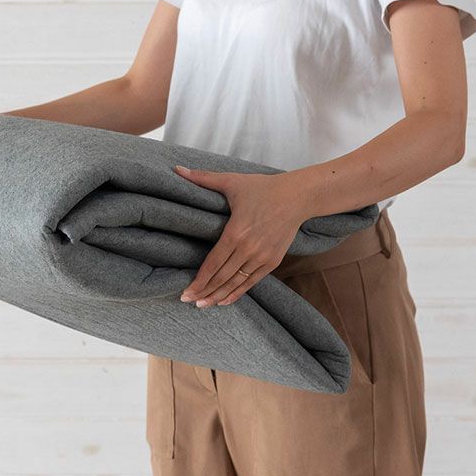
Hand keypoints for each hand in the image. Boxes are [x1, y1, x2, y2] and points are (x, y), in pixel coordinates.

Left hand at [174, 165, 307, 306]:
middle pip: (222, 277)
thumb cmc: (263, 188)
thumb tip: (177, 170)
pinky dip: (237, 293)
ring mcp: (262, 257)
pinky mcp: (273, 262)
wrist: (298, 196)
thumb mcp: (232, 182)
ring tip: (202, 305)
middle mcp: (249, 249)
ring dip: (218, 296)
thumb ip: (203, 179)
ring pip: (236, 283)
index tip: (185, 292)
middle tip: (187, 301)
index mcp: (236, 232)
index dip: (198, 280)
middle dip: (203, 292)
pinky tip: (224, 301)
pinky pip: (251, 282)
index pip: (213, 264)